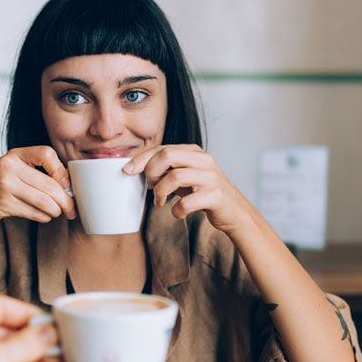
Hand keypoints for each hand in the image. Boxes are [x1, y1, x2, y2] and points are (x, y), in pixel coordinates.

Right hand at [0, 146, 75, 231]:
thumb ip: (33, 172)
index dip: (61, 170)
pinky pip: (34, 212)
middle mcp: (10, 167)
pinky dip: (43, 216)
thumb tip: (66, 185)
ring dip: (56, 210)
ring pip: (44, 200)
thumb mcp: (10, 169)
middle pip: (49, 184)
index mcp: (15, 155)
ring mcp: (6, 185)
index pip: (46, 154)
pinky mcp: (4, 204)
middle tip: (71, 209)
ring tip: (57, 213)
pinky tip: (44, 216)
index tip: (66, 184)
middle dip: (65, 200)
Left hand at [123, 144, 249, 234]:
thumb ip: (166, 168)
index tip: (127, 171)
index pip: (162, 148)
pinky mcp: (216, 196)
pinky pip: (188, 202)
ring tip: (159, 202)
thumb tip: (136, 168)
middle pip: (167, 155)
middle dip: (151, 172)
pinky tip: (177, 213)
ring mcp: (211, 177)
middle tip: (149, 187)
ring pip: (175, 176)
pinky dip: (177, 210)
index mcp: (194, 152)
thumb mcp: (185, 175)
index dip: (141, 159)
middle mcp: (204, 160)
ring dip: (161, 192)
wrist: (234, 212)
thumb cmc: (204, 193)